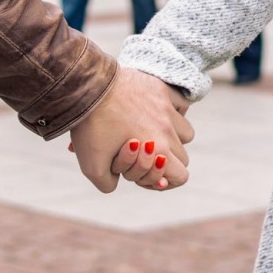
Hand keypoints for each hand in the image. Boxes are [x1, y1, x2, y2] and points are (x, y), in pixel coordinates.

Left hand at [68, 68, 192, 192]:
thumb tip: (117, 182)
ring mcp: (166, 106)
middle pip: (182, 156)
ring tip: (148, 133)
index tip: (141, 174)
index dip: (163, 181)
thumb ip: (108, 185)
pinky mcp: (160, 88)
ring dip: (172, 137)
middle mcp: (168, 129)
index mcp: (158, 150)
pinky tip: (154, 112)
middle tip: (139, 155)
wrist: (87, 87)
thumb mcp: (92, 167)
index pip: (181, 176)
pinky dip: (173, 111)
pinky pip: (181, 103)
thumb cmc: (90, 127)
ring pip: (185, 131)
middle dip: (164, 161)